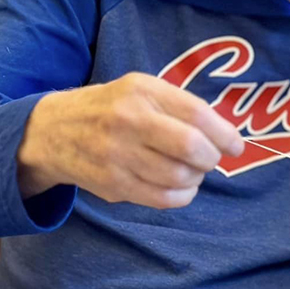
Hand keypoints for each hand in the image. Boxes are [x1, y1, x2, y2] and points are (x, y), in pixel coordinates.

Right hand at [17, 72, 244, 207]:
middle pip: (191, 147)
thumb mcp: (142, 89)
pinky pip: (161, 198)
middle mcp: (129, 121)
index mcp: (142, 91)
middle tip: (211, 159)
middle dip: (211, 158)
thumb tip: (225, 135)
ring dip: (196, 178)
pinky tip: (180, 187)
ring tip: (192, 171)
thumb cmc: (113, 107)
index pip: (197, 114)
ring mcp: (117, 155)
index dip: (224, 134)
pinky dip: (182, 196)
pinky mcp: (112, 184)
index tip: (236, 145)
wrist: (54, 131)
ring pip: (179, 177)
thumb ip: (181, 106)